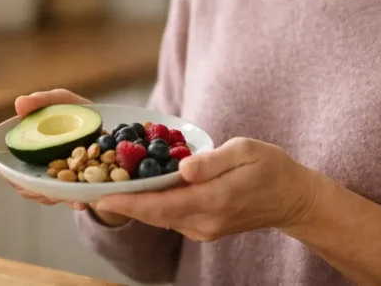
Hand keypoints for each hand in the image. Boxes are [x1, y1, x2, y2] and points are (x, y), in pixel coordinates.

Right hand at [0, 88, 127, 224]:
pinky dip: (75, 200)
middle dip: (35, 191)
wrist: (105, 125)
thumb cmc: (75, 113)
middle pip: (30, 188)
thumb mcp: (61, 101)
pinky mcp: (79, 188)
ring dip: (54, 198)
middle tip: (40, 189)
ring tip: (59, 197)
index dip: (10, 176)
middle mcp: (42, 170)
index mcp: (31, 153)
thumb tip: (19, 103)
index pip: (11, 171)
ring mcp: (60, 181)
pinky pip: (73, 198)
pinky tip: (80, 202)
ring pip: (50, 196)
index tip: (12, 176)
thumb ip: (42, 101)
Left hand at [92, 137, 318, 241]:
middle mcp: (204, 221)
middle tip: (88, 189)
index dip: (129, 201)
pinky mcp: (204, 229)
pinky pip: (170, 218)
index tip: (101, 195)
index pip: (162, 204)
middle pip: (154, 214)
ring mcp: (204, 230)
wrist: (293, 199)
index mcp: (214, 200)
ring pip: (160, 218)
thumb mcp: (246, 151)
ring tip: (105, 186)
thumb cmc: (271, 168)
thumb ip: (212, 160)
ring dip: (134, 204)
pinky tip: (137, 191)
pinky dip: (151, 206)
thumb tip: (183, 168)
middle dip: (121, 202)